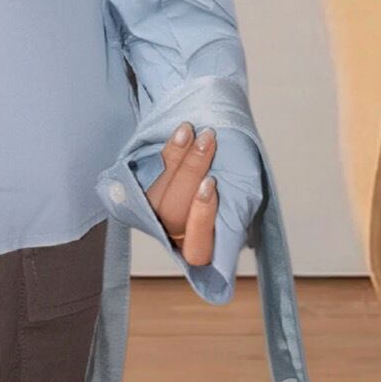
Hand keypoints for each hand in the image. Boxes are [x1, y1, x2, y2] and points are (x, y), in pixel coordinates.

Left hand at [139, 121, 222, 271]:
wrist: (212, 159)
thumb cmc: (233, 188)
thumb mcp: (241, 201)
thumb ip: (233, 203)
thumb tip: (230, 186)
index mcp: (202, 248)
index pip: (196, 250)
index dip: (201, 218)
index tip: (211, 184)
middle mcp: (174, 238)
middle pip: (173, 213)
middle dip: (190, 172)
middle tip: (207, 141)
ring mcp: (152, 217)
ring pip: (155, 195)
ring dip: (174, 158)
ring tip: (191, 131)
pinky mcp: (139, 195)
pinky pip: (142, 178)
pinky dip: (163, 153)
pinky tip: (179, 134)